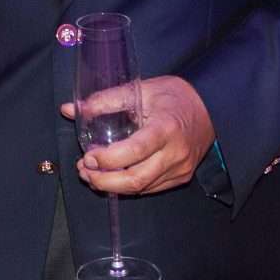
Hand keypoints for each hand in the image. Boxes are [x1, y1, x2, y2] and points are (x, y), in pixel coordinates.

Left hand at [61, 75, 215, 195]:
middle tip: (83, 170)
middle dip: (104, 180)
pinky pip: (149, 188)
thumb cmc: (175, 96)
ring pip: (141, 188)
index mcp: (166, 128)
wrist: (212, 108)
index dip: (108, 159)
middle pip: (136, 179)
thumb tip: (68, 110)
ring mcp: (180, 169)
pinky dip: (127, 187)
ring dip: (111, 186)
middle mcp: (175, 153)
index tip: (88, 157)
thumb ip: (105, 100)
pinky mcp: (180, 178)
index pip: (135, 150)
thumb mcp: (141, 90)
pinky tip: (111, 177)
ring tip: (91, 174)